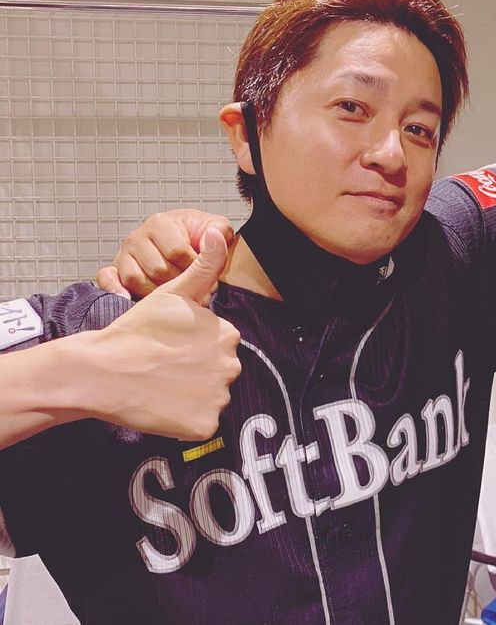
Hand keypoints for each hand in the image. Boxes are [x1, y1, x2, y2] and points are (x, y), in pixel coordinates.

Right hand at [80, 228, 241, 439]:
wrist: (101, 371)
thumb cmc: (136, 330)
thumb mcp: (173, 293)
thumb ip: (204, 265)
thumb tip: (220, 231)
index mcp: (228, 334)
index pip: (220, 345)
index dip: (193, 347)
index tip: (169, 347)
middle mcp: (231, 365)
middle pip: (219, 371)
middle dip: (196, 370)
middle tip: (163, 367)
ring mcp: (218, 397)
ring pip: (211, 396)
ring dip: (191, 394)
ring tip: (161, 384)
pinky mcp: (204, 425)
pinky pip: (201, 423)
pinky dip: (185, 419)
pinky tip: (163, 405)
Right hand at [97, 209, 233, 298]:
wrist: (179, 237)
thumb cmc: (196, 235)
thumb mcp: (213, 226)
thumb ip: (218, 230)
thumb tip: (213, 237)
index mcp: (161, 223)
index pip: (178, 252)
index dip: (196, 270)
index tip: (209, 281)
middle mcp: (138, 237)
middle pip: (158, 269)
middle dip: (181, 285)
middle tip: (197, 294)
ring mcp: (124, 253)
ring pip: (136, 279)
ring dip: (158, 294)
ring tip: (176, 299)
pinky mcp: (114, 268)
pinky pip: (107, 279)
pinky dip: (115, 289)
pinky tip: (128, 299)